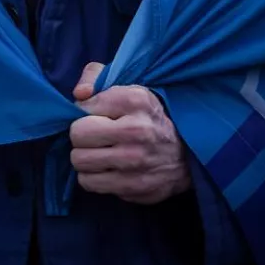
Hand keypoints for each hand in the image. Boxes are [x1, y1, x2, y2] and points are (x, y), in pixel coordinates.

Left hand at [69, 62, 192, 205]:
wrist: (187, 152)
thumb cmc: (146, 116)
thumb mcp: (127, 86)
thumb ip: (94, 76)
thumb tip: (79, 94)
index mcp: (135, 100)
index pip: (82, 109)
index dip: (84, 113)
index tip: (97, 116)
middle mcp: (138, 131)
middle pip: (77, 136)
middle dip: (81, 136)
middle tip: (94, 137)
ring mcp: (138, 163)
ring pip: (80, 162)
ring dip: (85, 158)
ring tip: (99, 153)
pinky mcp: (136, 188)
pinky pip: (91, 184)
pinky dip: (94, 177)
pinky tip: (108, 169)